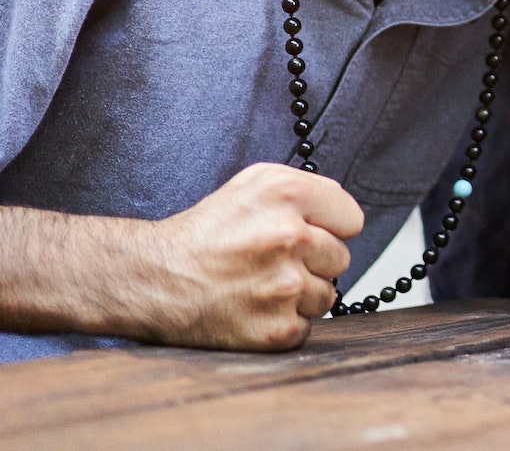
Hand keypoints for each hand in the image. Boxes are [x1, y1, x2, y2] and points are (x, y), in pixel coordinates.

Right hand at [139, 162, 363, 348]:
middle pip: (341, 258)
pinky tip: (254, 309)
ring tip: (260, 286)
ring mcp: (284, 286)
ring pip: (326, 295)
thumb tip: (346, 214)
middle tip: (271, 263)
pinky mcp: (276, 329)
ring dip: (300, 295)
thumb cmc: (205, 233)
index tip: (305, 233)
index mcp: (287, 194)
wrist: (153, 280)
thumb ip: (307, 190)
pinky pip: (305, 327)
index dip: (329, 228)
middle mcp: (289, 237)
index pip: (352, 219)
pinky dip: (283, 323)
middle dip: (312, 262)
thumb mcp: (253, 185)